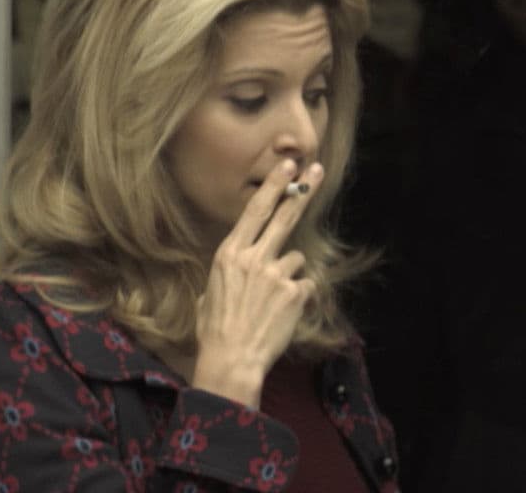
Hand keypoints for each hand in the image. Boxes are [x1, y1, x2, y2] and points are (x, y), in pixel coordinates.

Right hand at [192, 159, 322, 406]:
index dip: (273, 186)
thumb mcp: (209, 293)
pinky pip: (304, 285)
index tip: (287, 165)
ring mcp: (276, 274)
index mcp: (228, 255)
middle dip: (301, 190)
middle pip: (284, 215)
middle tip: (316, 169)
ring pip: (295, 259)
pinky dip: (298, 297)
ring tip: (271, 302)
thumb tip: (239, 266)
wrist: (231, 360)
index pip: (254, 211)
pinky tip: (283, 313)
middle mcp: (253, 258)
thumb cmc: (215, 331)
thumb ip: (229, 272)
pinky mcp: (295, 293)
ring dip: (289, 274)